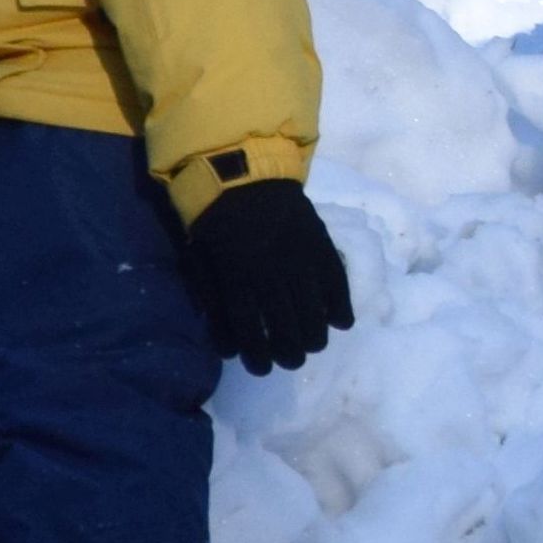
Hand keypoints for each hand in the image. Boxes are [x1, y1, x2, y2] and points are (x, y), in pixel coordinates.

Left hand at [177, 175, 355, 369]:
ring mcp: (300, 259)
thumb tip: (228, 345)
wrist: (241, 174)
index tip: (263, 369)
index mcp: (238, 278)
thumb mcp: (201, 262)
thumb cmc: (215, 221)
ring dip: (315, 336)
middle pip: (287, 328)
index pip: (252, 331)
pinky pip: (336, 282)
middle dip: (290, 353)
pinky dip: (340, 305)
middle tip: (290, 360)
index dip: (259, 357)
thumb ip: (215, 303)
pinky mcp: (319, 244)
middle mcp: (272, 274)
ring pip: (314, 311)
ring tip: (312, 344)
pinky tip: (341, 322)